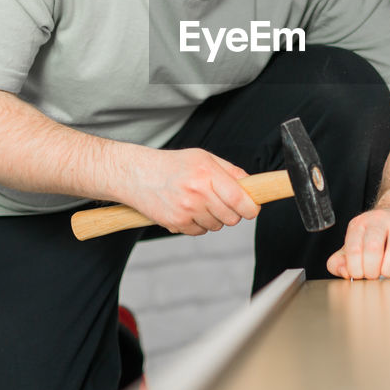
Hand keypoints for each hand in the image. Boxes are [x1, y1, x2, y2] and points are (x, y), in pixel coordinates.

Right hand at [121, 147, 258, 235]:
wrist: (137, 174)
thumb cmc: (172, 164)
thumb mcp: (203, 157)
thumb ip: (230, 171)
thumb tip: (253, 186)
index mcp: (207, 173)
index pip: (240, 199)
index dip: (251, 208)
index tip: (253, 208)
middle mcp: (197, 193)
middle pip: (232, 217)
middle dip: (233, 213)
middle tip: (223, 202)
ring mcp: (186, 210)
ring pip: (217, 226)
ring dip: (214, 218)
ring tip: (199, 202)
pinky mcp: (176, 223)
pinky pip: (200, 232)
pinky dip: (199, 224)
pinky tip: (188, 209)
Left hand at [326, 205, 389, 279]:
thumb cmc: (376, 234)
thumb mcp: (353, 243)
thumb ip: (340, 261)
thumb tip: (344, 272)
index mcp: (360, 224)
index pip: (354, 249)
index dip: (355, 269)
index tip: (358, 275)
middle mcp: (379, 220)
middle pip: (373, 249)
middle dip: (372, 271)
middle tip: (372, 276)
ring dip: (389, 270)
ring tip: (386, 273)